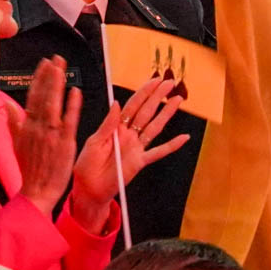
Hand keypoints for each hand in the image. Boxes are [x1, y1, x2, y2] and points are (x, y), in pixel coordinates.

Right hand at [10, 57, 80, 219]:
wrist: (37, 191)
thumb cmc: (30, 169)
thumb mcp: (17, 144)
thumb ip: (14, 122)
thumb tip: (8, 105)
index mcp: (28, 126)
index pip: (33, 96)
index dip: (39, 79)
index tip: (44, 64)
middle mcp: (38, 127)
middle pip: (43, 96)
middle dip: (49, 75)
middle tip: (55, 58)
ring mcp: (52, 133)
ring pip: (54, 104)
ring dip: (57, 84)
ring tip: (61, 67)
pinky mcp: (65, 142)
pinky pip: (69, 120)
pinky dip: (72, 105)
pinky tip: (75, 91)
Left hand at [65, 77, 190, 232]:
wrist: (88, 189)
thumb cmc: (86, 166)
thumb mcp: (93, 141)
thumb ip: (108, 124)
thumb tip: (117, 104)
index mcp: (116, 127)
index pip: (133, 105)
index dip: (144, 92)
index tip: (154, 81)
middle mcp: (128, 135)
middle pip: (147, 111)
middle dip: (158, 96)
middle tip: (169, 83)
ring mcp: (136, 148)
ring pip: (155, 127)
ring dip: (167, 113)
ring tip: (178, 100)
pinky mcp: (140, 162)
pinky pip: (159, 152)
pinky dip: (172, 145)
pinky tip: (183, 138)